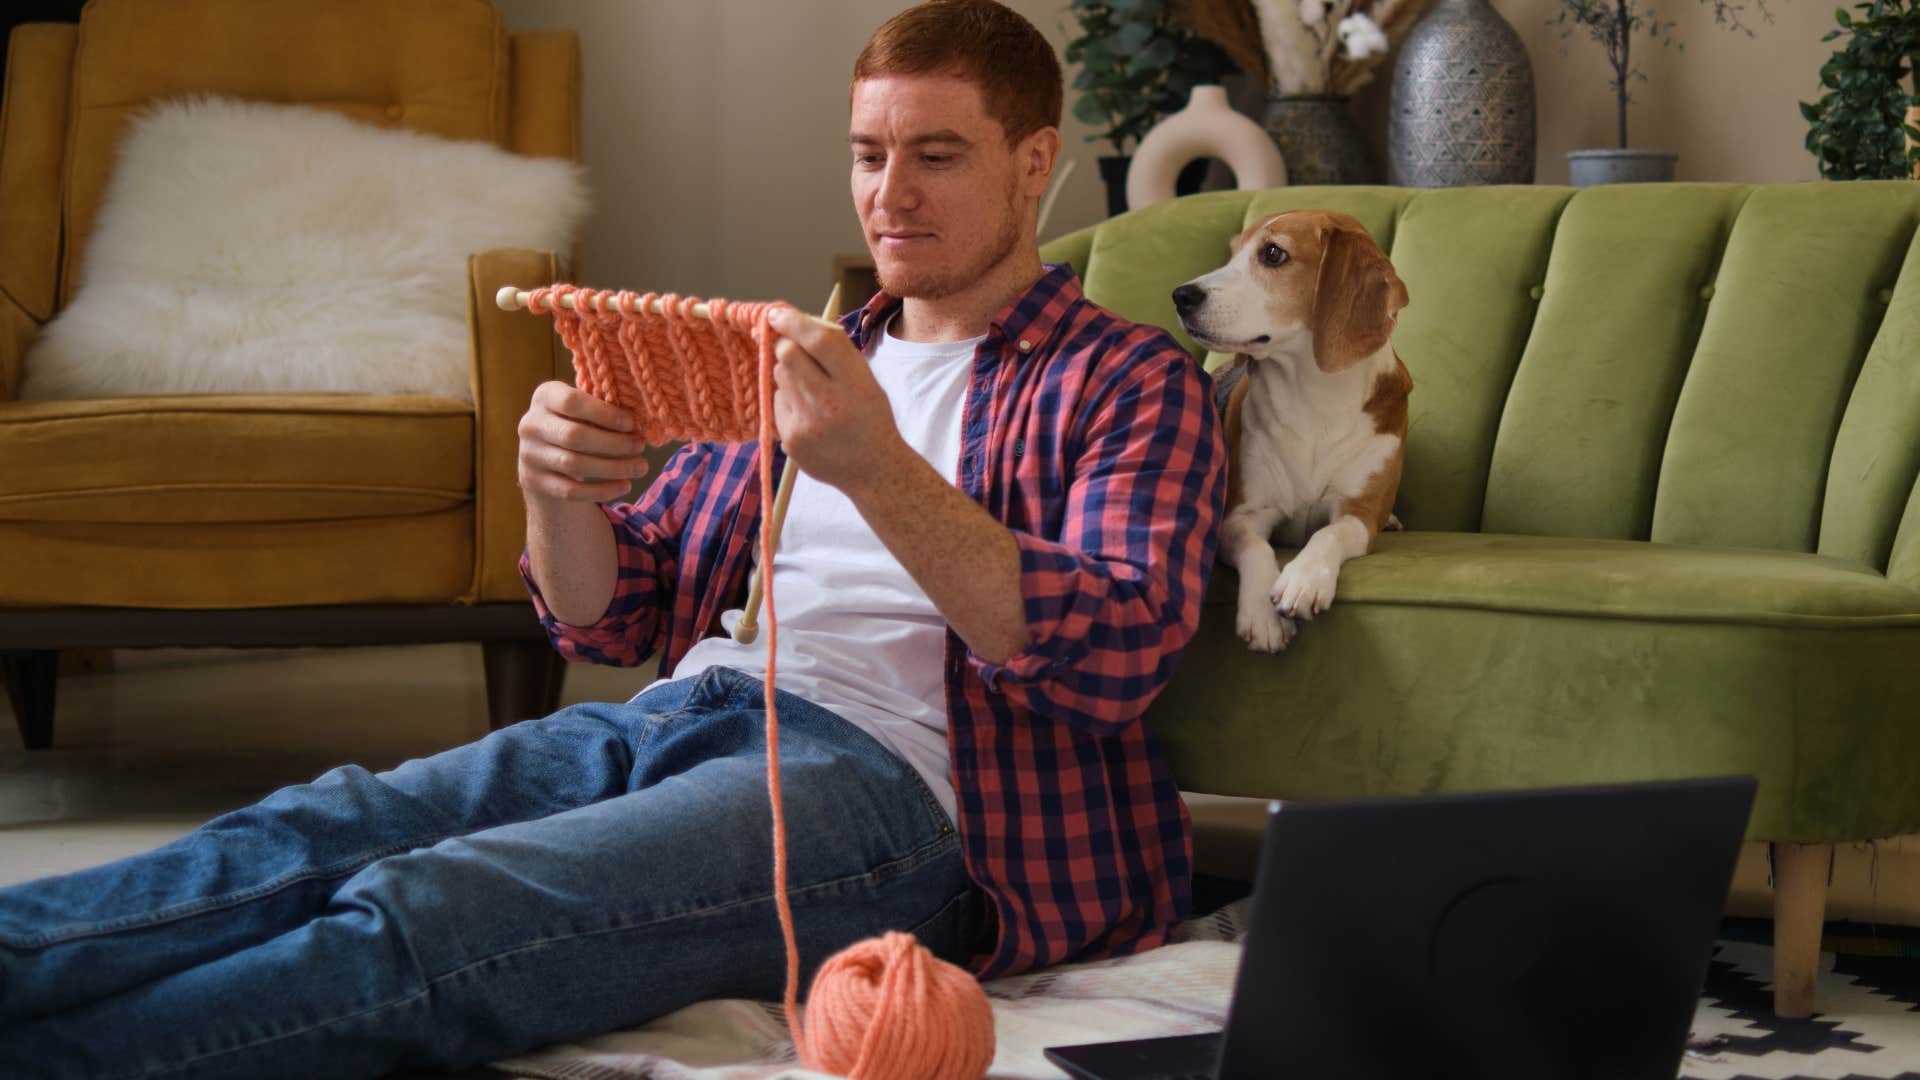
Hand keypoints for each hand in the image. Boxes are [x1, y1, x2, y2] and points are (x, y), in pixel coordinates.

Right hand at [516, 380, 652, 505]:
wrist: (543, 458)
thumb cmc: (574, 424)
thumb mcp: (582, 410)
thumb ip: (602, 409)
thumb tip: (638, 423)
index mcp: (544, 397)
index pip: (571, 402)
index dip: (603, 413)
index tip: (631, 423)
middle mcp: (530, 425)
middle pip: (574, 436)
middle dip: (613, 443)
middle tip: (640, 446)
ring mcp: (530, 455)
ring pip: (574, 465)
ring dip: (613, 468)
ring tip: (640, 467)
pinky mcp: (535, 482)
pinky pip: (572, 491)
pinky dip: (602, 490)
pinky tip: (625, 486)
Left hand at [767, 306, 906, 495]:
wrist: (872, 469)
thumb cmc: (869, 416)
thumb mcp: (865, 379)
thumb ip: (835, 352)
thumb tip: (795, 322)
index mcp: (855, 383)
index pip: (818, 340)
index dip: (793, 321)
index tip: (777, 314)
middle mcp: (829, 402)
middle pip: (788, 355)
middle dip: (787, 346)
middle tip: (795, 351)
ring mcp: (806, 423)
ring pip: (779, 376)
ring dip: (790, 375)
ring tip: (812, 392)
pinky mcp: (790, 439)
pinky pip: (776, 402)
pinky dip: (788, 401)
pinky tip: (808, 414)